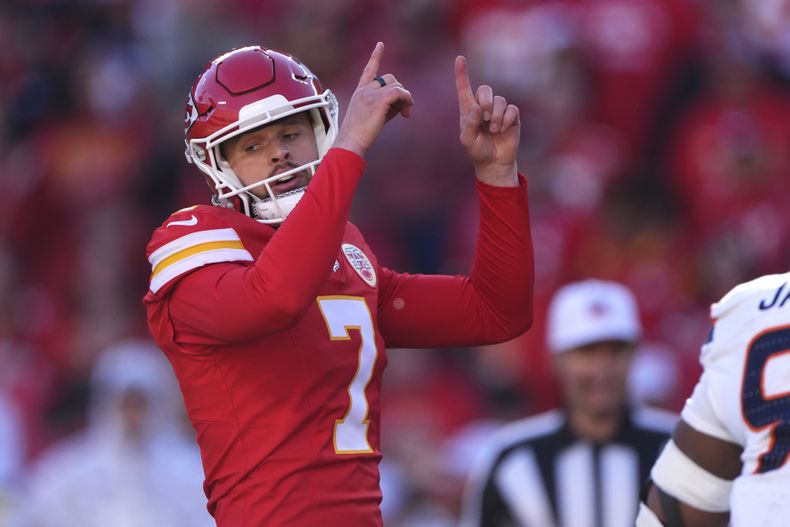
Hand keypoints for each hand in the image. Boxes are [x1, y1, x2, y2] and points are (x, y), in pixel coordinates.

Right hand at [333, 42, 413, 157]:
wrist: (351, 143)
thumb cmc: (360, 135)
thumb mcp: (373, 116)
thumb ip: (387, 106)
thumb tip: (404, 102)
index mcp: (360, 92)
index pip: (369, 70)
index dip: (376, 57)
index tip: (380, 45)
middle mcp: (364, 90)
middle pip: (390, 78)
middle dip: (400, 92)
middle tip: (405, 110)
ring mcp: (370, 94)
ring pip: (397, 86)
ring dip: (406, 98)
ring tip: (405, 113)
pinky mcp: (378, 101)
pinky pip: (399, 93)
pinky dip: (407, 100)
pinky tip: (407, 112)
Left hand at [455, 55, 519, 186]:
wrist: (494, 162)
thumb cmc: (477, 151)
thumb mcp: (468, 140)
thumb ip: (470, 124)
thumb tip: (478, 108)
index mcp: (468, 110)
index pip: (464, 88)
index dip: (462, 73)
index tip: (460, 59)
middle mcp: (483, 107)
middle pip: (485, 90)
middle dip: (486, 101)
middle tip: (485, 117)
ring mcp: (498, 111)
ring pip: (500, 100)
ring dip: (496, 116)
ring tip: (494, 129)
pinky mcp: (512, 116)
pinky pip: (512, 109)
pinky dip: (507, 119)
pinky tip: (503, 129)